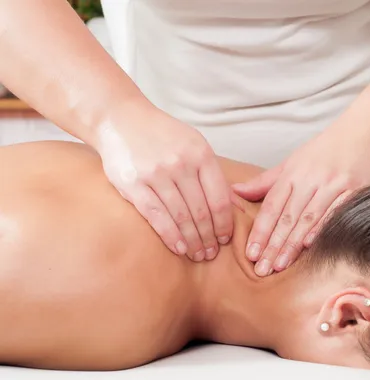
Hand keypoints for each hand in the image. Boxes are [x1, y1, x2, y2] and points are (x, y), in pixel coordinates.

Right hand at [94, 102, 232, 261]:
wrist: (121, 119)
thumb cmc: (162, 136)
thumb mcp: (193, 144)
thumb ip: (210, 172)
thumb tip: (232, 205)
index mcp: (201, 154)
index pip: (219, 198)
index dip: (224, 223)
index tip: (226, 239)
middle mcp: (180, 163)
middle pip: (202, 211)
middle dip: (209, 237)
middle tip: (212, 254)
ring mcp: (156, 174)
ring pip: (181, 217)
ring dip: (192, 241)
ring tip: (198, 255)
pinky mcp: (133, 184)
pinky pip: (156, 216)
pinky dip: (170, 236)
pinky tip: (179, 248)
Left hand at [232, 124, 369, 275]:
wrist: (367, 130)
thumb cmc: (328, 149)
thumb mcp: (294, 161)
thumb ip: (266, 181)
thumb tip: (236, 192)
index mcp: (294, 173)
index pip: (271, 206)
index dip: (260, 231)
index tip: (250, 253)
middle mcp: (311, 179)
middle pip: (287, 216)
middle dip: (273, 245)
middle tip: (261, 269)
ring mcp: (334, 184)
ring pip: (308, 218)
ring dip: (293, 244)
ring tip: (280, 265)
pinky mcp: (356, 189)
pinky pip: (335, 212)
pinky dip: (322, 229)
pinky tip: (310, 246)